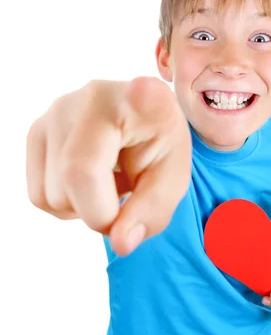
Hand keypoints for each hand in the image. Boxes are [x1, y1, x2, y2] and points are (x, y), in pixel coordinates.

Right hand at [26, 77, 191, 255]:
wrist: (136, 122)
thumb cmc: (157, 148)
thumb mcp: (171, 181)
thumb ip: (152, 212)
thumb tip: (120, 244)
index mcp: (145, 101)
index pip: (141, 98)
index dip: (142, 96)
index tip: (146, 90)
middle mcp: (93, 97)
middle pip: (77, 179)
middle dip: (104, 212)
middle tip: (128, 192)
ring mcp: (56, 111)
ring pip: (53, 197)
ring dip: (84, 206)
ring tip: (109, 178)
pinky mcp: (35, 130)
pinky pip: (39, 196)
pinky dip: (66, 203)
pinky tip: (88, 178)